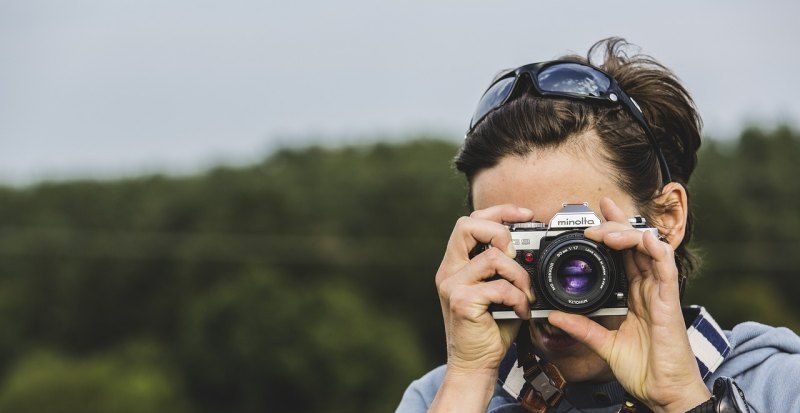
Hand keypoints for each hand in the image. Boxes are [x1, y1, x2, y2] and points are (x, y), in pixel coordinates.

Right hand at [429, 205, 534, 411]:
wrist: (475, 365)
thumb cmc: (491, 328)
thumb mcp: (500, 291)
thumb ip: (507, 268)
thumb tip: (534, 248)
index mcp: (456, 264)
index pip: (470, 221)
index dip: (499, 211)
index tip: (525, 215)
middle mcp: (449, 270)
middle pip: (468, 225)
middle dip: (501, 232)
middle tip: (517, 256)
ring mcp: (452, 285)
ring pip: (492, 257)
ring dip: (519, 276)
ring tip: (525, 295)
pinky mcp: (461, 301)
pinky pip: (499, 286)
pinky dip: (518, 298)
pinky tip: (521, 311)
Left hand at [548, 197, 709, 412]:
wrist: (663, 393)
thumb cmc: (643, 369)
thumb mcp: (603, 344)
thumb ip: (581, 327)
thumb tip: (553, 315)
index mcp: (635, 294)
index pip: (623, 253)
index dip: (611, 231)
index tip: (593, 215)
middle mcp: (648, 288)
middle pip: (635, 244)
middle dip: (616, 224)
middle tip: (594, 217)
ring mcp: (660, 292)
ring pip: (649, 248)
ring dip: (627, 234)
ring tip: (605, 231)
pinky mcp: (669, 301)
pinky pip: (666, 267)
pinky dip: (654, 249)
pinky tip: (640, 240)